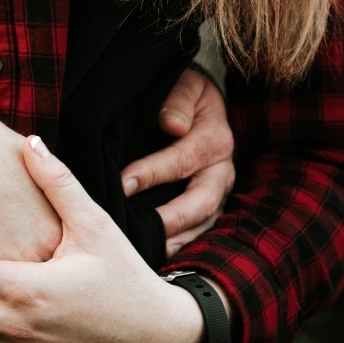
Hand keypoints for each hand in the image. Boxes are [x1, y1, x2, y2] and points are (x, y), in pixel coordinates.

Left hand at [120, 68, 234, 255]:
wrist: (201, 106)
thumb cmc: (184, 96)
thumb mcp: (185, 85)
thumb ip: (178, 100)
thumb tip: (171, 124)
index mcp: (214, 139)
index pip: (182, 160)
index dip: (151, 173)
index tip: (122, 184)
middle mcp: (221, 171)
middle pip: (201, 202)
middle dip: (171, 219)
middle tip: (143, 232)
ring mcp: (217, 194)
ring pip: (202, 224)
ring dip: (178, 240)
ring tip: (150, 254)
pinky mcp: (209, 210)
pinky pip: (198, 233)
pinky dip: (180, 245)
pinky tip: (156, 257)